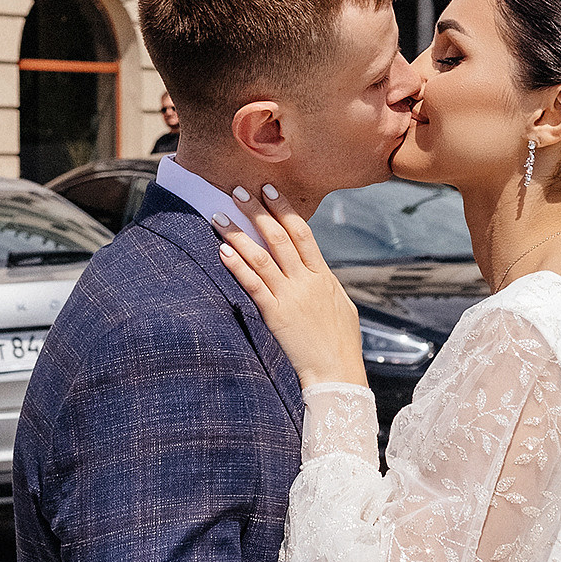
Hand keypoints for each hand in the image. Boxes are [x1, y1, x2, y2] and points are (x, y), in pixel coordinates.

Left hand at [214, 185, 366, 386]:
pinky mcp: (276, 315)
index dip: (284, 209)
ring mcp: (290, 297)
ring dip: (238, 234)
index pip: (301, 233)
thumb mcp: (341, 306)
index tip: (269, 189)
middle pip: (278, 237)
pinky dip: (237, 266)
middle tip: (238, 190)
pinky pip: (253, 285)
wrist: (337, 372)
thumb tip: (317, 270)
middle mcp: (306, 281)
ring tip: (219, 216)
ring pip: (260, 256)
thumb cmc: (341, 343)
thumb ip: (326, 284)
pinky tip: (222, 251)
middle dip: (257, 211)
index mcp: (322, 276)